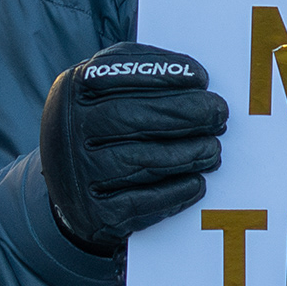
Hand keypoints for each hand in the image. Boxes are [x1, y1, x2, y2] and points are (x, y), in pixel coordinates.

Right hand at [38, 44, 226, 253]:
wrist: (69, 190)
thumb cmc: (101, 128)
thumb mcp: (102, 91)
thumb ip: (137, 72)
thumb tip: (192, 78)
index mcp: (72, 91)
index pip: (116, 75)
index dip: (162, 73)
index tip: (201, 77)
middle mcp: (68, 131)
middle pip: (130, 118)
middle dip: (184, 113)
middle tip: (219, 112)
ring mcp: (78, 174)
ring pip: (140, 162)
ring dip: (186, 154)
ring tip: (213, 148)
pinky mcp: (94, 213)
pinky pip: (141, 203)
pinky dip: (175, 192)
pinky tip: (197, 182)